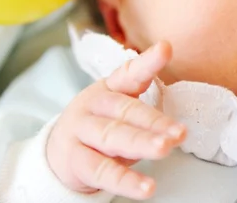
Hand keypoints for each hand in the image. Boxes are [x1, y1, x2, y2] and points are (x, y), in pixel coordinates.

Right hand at [46, 41, 185, 199]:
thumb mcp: (120, 109)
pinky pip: (102, 171)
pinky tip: (147, 187)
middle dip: (154, 121)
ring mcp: (81, 131)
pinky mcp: (75, 160)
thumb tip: (176, 123)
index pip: (130, 72)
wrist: (57, 152)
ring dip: (141, 144)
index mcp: (109, 87)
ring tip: (165, 149)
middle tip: (178, 131)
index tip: (166, 49)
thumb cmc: (100, 125)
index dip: (148, 62)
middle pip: (126, 111)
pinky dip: (126, 180)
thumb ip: (144, 107)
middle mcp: (93, 105)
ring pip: (114, 137)